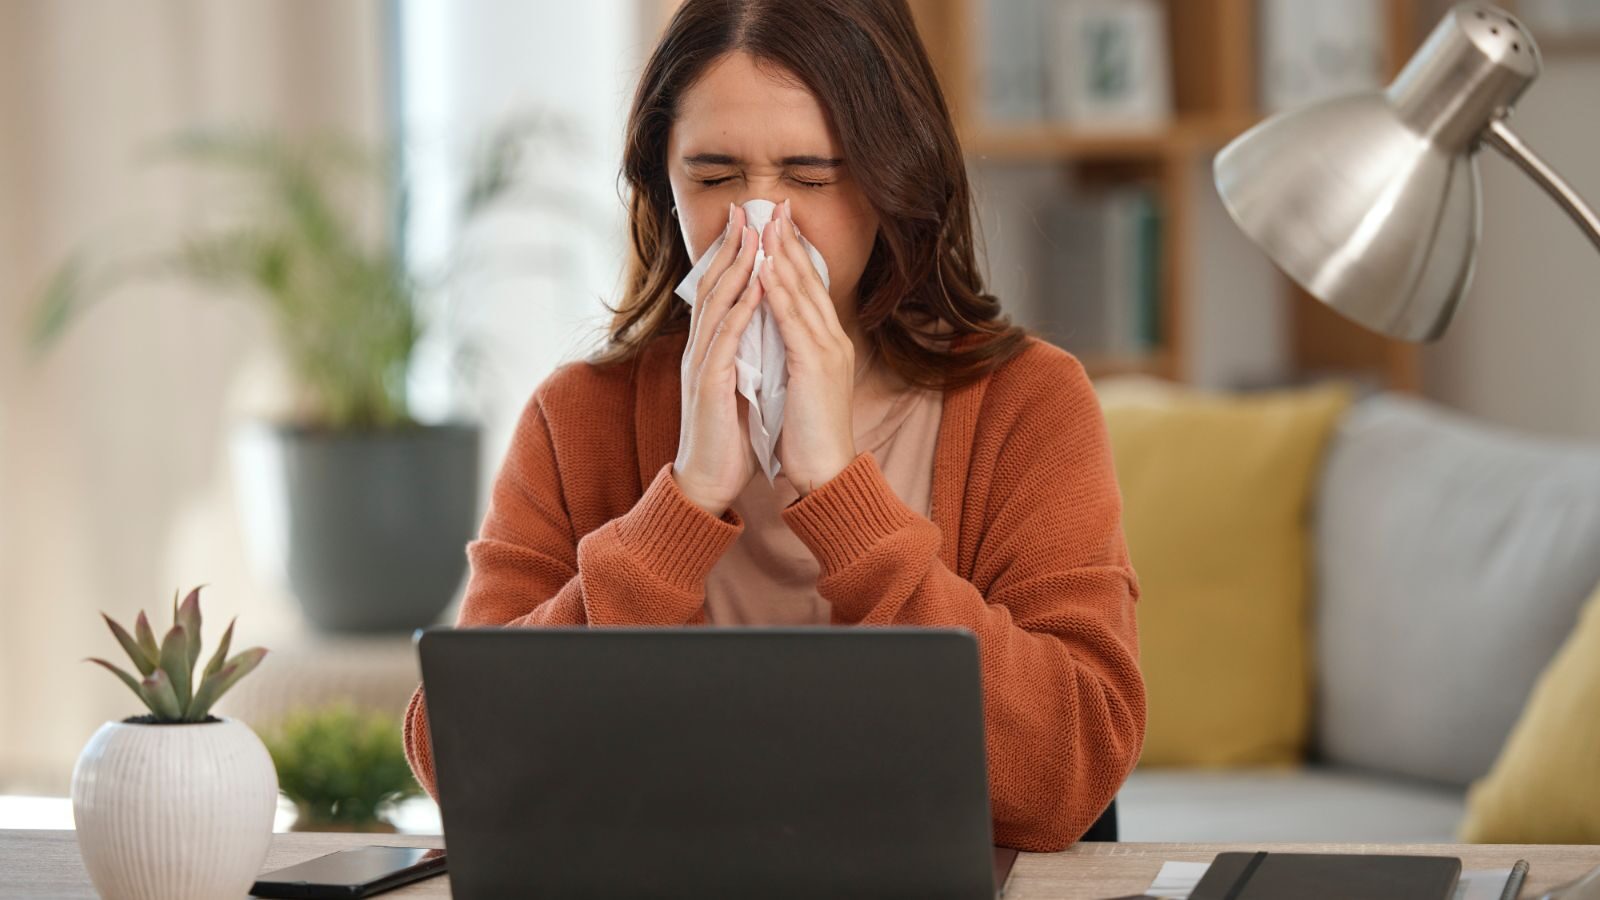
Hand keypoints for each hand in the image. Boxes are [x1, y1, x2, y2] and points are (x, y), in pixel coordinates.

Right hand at [672, 204, 764, 517]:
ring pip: (718, 304)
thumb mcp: (735, 385)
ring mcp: (703, 364)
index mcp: (708, 349)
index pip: (719, 291)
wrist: (708, 481)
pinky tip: (755, 285)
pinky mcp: (711, 383)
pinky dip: (741, 308)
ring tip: (753, 234)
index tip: (748, 222)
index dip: (732, 256)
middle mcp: (700, 349)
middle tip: (745, 209)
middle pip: (713, 286)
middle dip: (731, 247)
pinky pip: (726, 337)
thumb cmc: (725, 436)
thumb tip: (757, 328)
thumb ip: (741, 355)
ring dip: (736, 267)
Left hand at [758, 199, 857, 496]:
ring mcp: (827, 350)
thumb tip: (775, 334)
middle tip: (775, 206)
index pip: (810, 289)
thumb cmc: (808, 437)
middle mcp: (833, 340)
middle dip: (790, 242)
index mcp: (829, 345)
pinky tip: (764, 270)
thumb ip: (793, 355)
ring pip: (801, 292)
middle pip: (809, 280)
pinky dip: (777, 292)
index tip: (778, 225)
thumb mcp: (801, 386)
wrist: (825, 473)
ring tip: (767, 224)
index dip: (794, 255)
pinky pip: (792, 320)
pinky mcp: (814, 365)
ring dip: (782, 256)